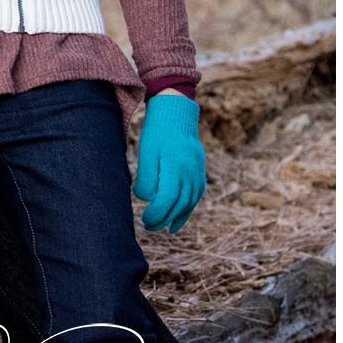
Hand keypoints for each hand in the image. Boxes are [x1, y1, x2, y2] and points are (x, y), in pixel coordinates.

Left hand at [133, 91, 206, 231]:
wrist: (176, 115)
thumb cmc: (157, 133)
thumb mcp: (146, 152)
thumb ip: (146, 177)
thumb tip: (145, 199)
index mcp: (175, 167)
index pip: (166, 199)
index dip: (155, 213)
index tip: (144, 219)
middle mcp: (190, 173)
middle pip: (178, 204)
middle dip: (163, 219)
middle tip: (148, 226)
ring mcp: (197, 173)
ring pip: (188, 203)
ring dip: (175, 218)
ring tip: (161, 227)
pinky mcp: (199, 173)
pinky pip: (195, 197)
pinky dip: (186, 211)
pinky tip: (176, 222)